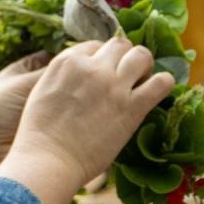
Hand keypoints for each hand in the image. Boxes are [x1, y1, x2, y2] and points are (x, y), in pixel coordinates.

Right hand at [0, 37, 174, 203]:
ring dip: (144, 65)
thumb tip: (79, 76)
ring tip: (142, 80)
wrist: (49, 159)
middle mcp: (93, 66)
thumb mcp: (42, 90)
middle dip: (124, 57)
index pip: (95, 45)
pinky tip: (159, 90)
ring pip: (142, 55)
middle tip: (125, 75)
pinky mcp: (132, 107)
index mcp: (68, 61)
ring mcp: (114, 85)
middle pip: (120, 45)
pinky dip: (163, 83)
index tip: (103, 71)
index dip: (102, 58)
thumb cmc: (40, 133)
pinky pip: (161, 83)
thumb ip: (63, 76)